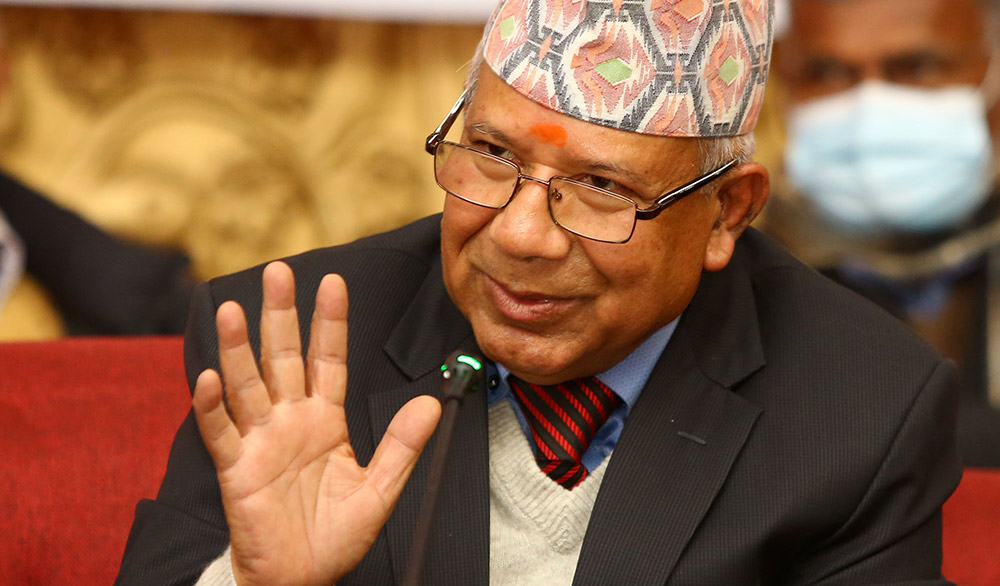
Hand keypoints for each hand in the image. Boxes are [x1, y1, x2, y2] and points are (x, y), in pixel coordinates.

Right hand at [193, 261, 440, 585]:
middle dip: (280, 315)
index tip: (333, 281)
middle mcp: (289, 421)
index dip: (329, 322)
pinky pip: (221, 432)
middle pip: (282, 358)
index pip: (326, 359)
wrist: (302, 579)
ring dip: (238, 348)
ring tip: (232, 310)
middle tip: (278, 272)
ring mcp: (260, 441)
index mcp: (324, 420)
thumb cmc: (336, 537)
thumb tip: (430, 402)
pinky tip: (209, 377)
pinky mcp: (236, 468)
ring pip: (247, 385)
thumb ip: (402, 445)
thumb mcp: (380, 488)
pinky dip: (212, 406)